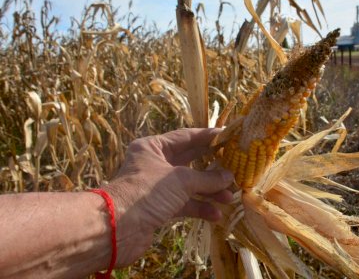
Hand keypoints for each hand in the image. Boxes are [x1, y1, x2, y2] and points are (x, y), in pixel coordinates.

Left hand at [103, 128, 233, 265]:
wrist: (117, 229)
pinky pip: (185, 204)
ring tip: (230, 196)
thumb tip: (229, 177)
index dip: (208, 137)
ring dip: (210, 191)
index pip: (186, 137)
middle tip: (234, 166)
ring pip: (189, 185)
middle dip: (213, 166)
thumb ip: (207, 178)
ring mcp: (157, 187)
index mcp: (153, 147)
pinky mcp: (159, 207)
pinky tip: (215, 215)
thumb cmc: (147, 192)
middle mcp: (155, 164)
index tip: (228, 137)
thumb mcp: (181, 180)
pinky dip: (200, 208)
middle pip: (190, 161)